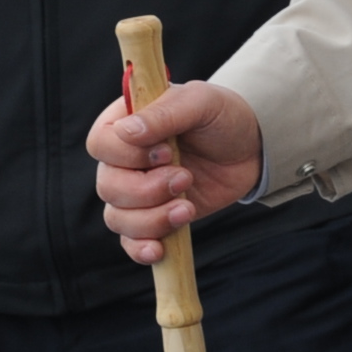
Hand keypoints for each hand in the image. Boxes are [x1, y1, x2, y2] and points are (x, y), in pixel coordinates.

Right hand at [86, 80, 263, 264]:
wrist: (250, 149)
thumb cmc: (221, 117)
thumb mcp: (200, 102)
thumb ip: (164, 113)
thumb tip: (126, 132)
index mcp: (126, 122)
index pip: (100, 144)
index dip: (127, 155)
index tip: (167, 152)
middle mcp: (124, 159)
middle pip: (108, 186)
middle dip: (147, 189)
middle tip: (185, 178)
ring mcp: (136, 191)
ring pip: (117, 217)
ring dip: (152, 219)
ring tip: (188, 208)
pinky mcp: (153, 217)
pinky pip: (130, 241)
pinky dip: (140, 248)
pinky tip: (159, 249)